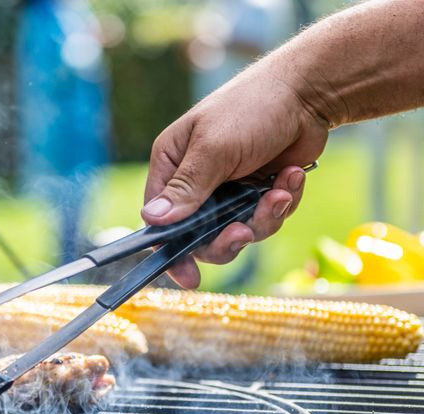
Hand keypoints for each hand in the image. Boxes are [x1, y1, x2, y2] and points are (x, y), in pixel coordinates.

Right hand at [141, 61, 328, 288]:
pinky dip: (282, 204)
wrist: (309, 91)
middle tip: (244, 230)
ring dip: (262, 218)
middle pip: (201, 237)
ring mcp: (229, 190)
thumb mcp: (214, 149)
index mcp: (173, 166)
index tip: (189, 276)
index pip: (161, 221)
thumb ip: (186, 188)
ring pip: (238, 232)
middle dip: (227, 238)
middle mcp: (196, 182)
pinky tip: (291, 176)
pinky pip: (266, 220)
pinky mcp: (258, 192)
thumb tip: (152, 219)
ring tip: (280, 192)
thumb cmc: (252, 108)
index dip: (173, 251)